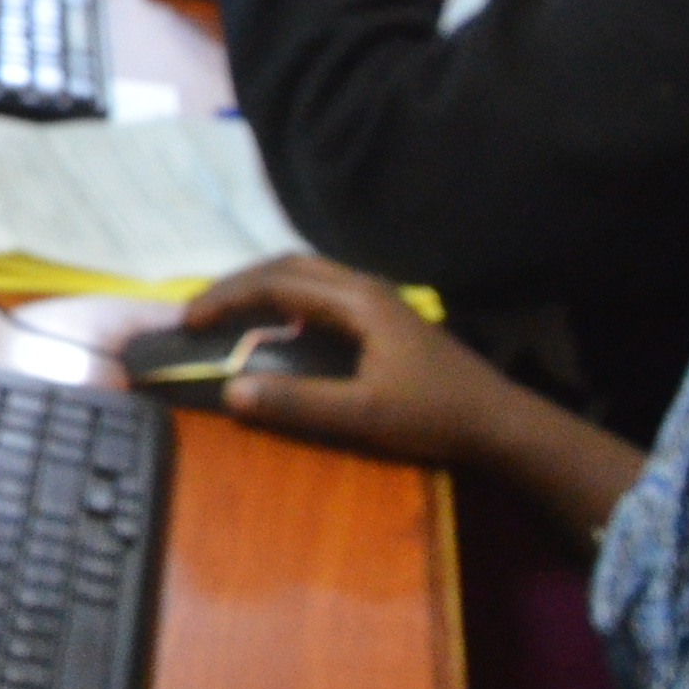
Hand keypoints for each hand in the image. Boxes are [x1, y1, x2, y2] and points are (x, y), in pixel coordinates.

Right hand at [177, 256, 518, 468]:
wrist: (499, 422)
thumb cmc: (434, 416)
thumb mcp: (363, 416)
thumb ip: (298, 402)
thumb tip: (231, 390)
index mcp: (356, 300)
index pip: (275, 282)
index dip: (227, 298)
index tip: (188, 321)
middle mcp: (363, 287)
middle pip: (288, 265)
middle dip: (238, 283)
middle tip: (200, 313)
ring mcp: (376, 299)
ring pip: (306, 275)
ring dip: (262, 287)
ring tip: (228, 316)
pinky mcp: (383, 316)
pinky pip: (320, 293)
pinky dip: (285, 300)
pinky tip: (278, 329)